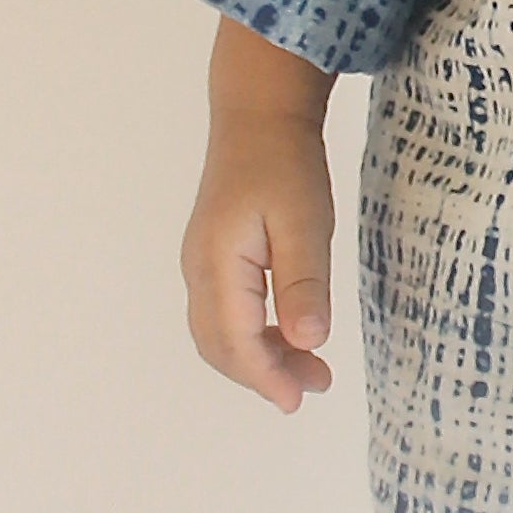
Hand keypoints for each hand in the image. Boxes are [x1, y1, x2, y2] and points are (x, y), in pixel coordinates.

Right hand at [180, 18, 338, 412]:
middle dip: (263, 376)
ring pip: (219, 335)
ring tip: (310, 371)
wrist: (257, 114)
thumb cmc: (284, 162)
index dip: (267, 376)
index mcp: (217, 263)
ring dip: (258, 360)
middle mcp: (198, 270)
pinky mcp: (212, 260)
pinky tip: (289, 337)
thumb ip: (304, 283)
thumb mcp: (304, 221)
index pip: (236, 341)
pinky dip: (252, 339)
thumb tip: (308, 342)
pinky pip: (223, 316)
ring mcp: (200, 265)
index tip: (301, 398)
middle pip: (220, 347)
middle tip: (314, 387)